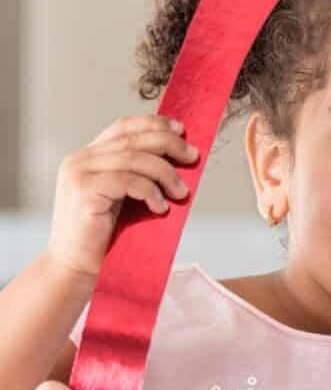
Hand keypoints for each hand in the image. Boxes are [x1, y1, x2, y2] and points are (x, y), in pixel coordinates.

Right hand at [46, 115, 196, 276]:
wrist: (78, 265)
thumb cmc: (106, 235)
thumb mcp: (126, 196)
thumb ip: (140, 173)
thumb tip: (180, 157)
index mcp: (89, 156)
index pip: (123, 126)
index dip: (154, 124)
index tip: (182, 131)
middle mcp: (81, 159)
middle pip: (133, 139)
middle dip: (169, 145)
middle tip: (193, 157)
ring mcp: (79, 174)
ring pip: (135, 159)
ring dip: (166, 173)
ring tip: (181, 192)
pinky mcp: (83, 191)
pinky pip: (128, 181)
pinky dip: (151, 192)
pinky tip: (160, 207)